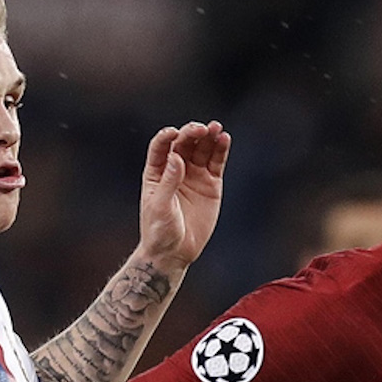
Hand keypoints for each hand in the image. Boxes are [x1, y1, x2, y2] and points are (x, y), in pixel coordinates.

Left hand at [138, 120, 231, 265]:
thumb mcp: (160, 206)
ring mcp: (194, 176)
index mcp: (156, 172)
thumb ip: (168, 181)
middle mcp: (176, 169)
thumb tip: (176, 157)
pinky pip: (216, 163)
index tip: (174, 133)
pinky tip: (224, 139)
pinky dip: (220, 150)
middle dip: (192, 133)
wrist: (174, 252)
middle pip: (184, 143)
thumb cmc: (159, 231)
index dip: (167, 137)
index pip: (161, 147)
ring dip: (209, 137)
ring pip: (202, 149)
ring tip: (216, 128)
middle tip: (201, 129)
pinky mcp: (211, 185)